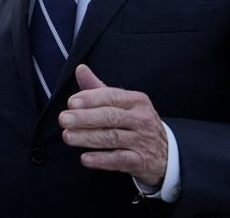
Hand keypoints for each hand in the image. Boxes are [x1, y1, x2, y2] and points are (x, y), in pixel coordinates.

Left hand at [59, 64, 167, 186]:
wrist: (166, 152)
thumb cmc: (135, 123)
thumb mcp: (122, 103)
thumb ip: (99, 88)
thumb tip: (80, 69)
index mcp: (136, 100)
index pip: (112, 97)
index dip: (91, 99)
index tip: (71, 103)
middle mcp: (142, 119)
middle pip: (110, 117)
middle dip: (85, 118)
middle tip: (63, 119)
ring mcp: (143, 141)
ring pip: (113, 138)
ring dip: (88, 138)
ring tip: (67, 136)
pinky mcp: (141, 161)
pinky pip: (120, 160)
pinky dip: (102, 160)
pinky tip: (85, 158)